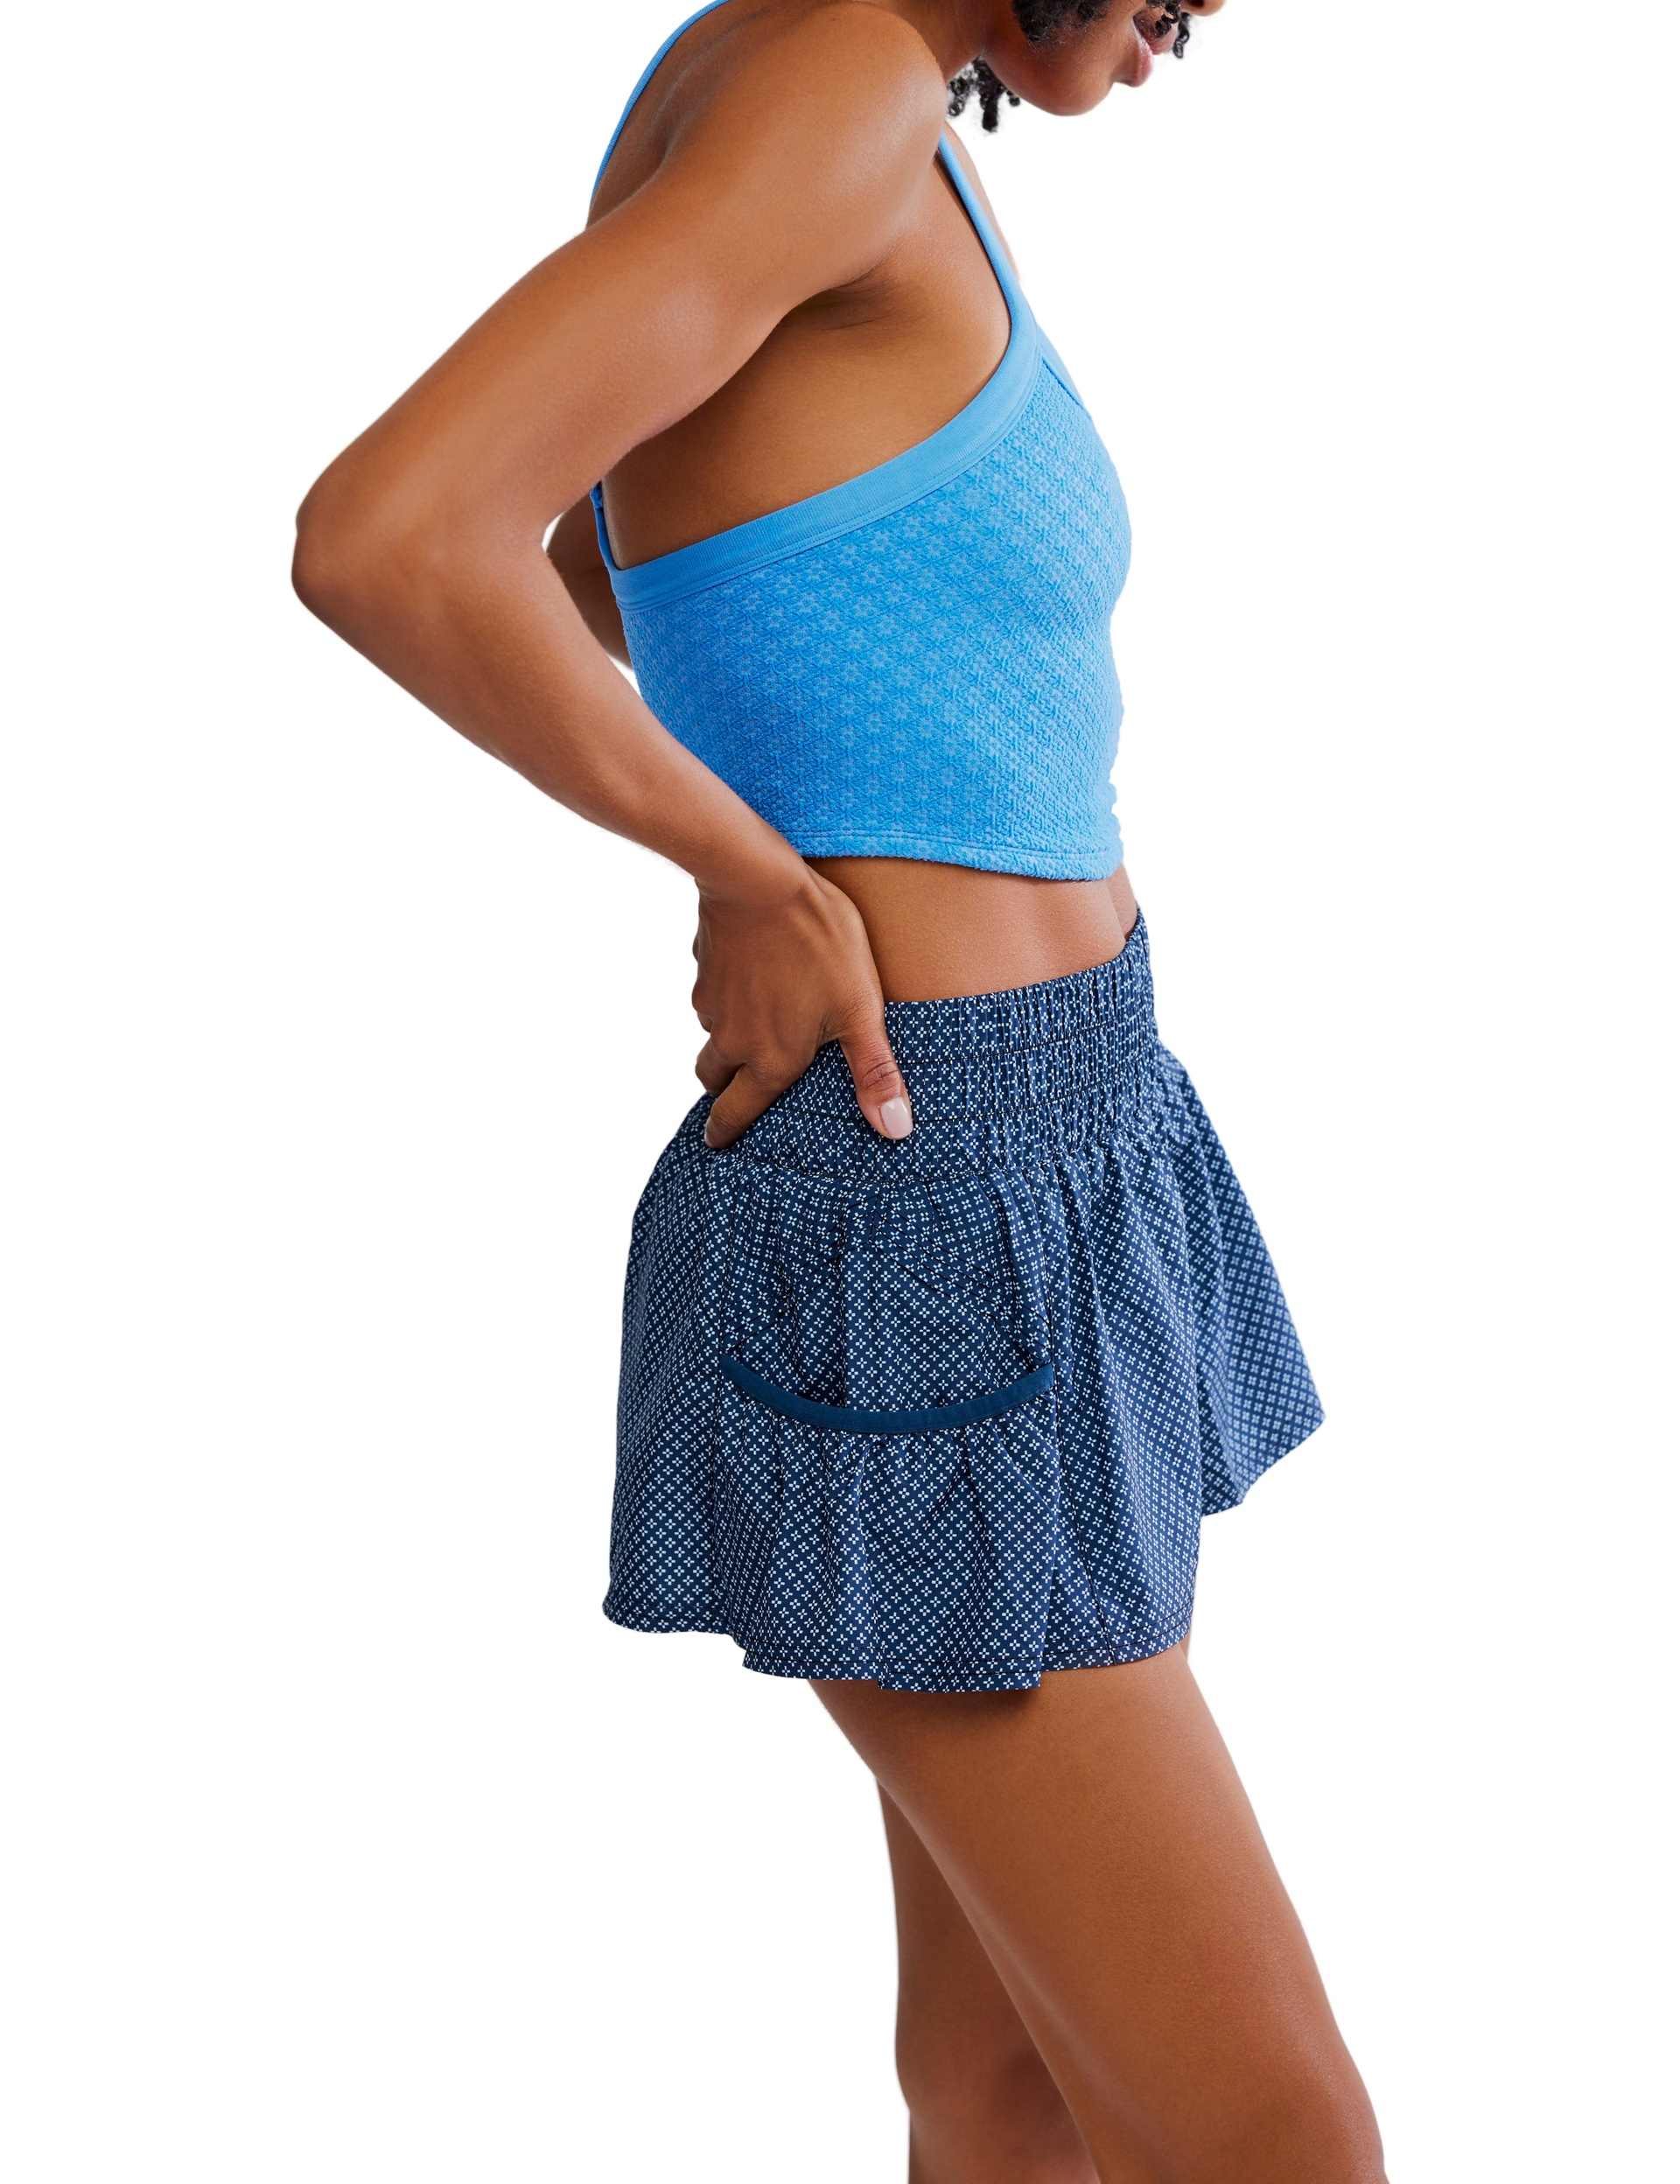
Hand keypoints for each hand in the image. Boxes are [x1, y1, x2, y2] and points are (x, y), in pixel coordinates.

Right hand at [692, 867, 912, 1149]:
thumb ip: (874, 1072)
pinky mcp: (704, 966)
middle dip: (722, 1090)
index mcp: (770, 1060)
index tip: (715, 1143)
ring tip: (749, 1029)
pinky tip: (748, 976)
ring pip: (712, 1033)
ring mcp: (713, 1002)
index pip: (735, 1113)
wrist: (759, 880)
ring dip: (726, 1039)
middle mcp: (733, 1039)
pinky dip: (725, 995)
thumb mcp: (860, 1010)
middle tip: (731, 1093)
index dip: (725, 1132)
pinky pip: (710, 992)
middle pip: (714, 1079)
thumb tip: (896, 1130)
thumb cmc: (818, 945)